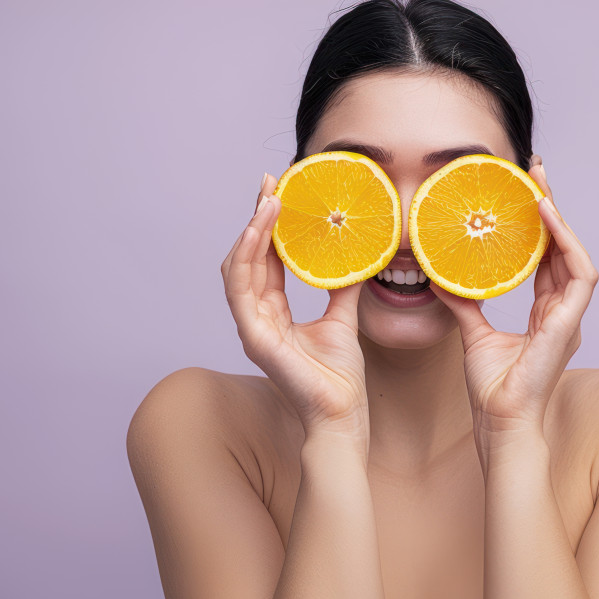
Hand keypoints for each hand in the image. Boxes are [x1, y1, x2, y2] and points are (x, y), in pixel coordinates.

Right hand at [221, 173, 370, 437]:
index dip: (269, 226)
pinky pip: (242, 288)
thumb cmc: (340, 378)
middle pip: (247, 257)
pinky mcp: (254, 338)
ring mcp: (251, 328)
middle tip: (271, 182)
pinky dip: (250, 255)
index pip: (265, 260)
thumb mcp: (344, 318)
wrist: (343, 416)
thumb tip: (359, 253)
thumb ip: (343, 286)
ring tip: (269, 198)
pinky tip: (262, 230)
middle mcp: (255, 318)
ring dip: (251, 230)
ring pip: (239, 267)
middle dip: (256, 218)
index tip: (280, 192)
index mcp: (272, 314)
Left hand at [430, 155, 598, 447]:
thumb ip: (463, 302)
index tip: (525, 192)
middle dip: (551, 208)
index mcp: (547, 315)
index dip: (540, 225)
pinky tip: (546, 218)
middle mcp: (562, 313)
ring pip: (575, 256)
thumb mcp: (472, 334)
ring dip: (560, 220)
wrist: (499, 424)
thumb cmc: (492, 391)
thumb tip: (437, 275)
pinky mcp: (569, 325)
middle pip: (562, 249)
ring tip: (539, 187)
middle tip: (534, 171)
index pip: (547, 258)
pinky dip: (565, 244)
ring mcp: (570, 319)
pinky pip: (578, 275)